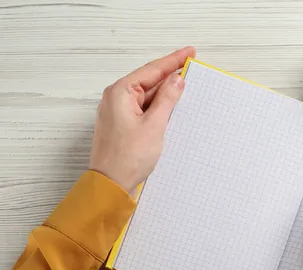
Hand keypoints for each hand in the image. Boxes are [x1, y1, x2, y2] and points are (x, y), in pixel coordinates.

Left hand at [89, 46, 195, 193]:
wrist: (111, 185)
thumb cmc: (126, 158)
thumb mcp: (154, 125)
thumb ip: (167, 99)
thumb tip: (176, 80)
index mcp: (120, 93)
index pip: (151, 70)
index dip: (173, 60)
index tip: (189, 53)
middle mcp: (116, 99)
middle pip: (148, 82)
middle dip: (170, 77)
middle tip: (191, 68)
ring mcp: (118, 113)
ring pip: (147, 97)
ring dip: (165, 95)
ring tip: (186, 88)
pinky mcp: (122, 126)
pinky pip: (143, 110)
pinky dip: (158, 108)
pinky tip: (172, 109)